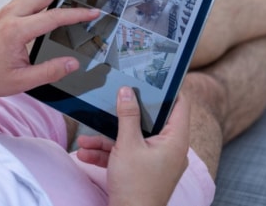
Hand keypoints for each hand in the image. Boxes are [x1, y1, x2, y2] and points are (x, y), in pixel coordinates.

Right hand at [77, 87, 190, 205]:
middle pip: (149, 122)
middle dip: (123, 118)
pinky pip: (127, 155)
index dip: (168, 90)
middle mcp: (170, 149)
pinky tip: (86, 153)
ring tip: (85, 140)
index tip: (153, 78)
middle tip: (113, 102)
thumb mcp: (127, 145)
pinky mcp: (144, 172)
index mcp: (175, 140)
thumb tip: (127, 91)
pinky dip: (109, 154)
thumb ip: (127, 115)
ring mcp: (157, 162)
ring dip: (107, 140)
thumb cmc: (136, 186)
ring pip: (133, 140)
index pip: (180, 105)